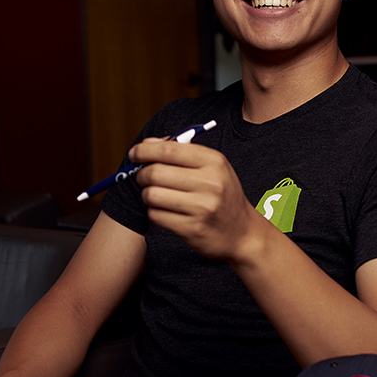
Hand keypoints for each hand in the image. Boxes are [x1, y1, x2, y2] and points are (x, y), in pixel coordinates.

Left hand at [129, 139, 268, 262]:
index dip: (145, 151)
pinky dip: (154, 212)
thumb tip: (146, 143)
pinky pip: (156, 215)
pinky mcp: (192, 228)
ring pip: (152, 195)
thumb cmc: (222, 195)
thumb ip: (181, 152)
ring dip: (146, 195)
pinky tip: (164, 211)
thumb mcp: (212, 167)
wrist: (242, 233)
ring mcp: (202, 208)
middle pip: (155, 173)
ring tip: (154, 195)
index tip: (134, 153)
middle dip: (141, 174)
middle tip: (142, 177)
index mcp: (214, 162)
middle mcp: (210, 183)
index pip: (169, 150)